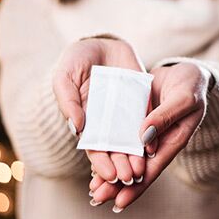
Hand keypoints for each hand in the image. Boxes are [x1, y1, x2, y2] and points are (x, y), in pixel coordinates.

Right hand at [52, 37, 146, 184]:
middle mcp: (108, 122)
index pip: (95, 149)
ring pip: (133, 140)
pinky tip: (154, 146)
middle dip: (122, 165)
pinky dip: (151, 134)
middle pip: (116, 150)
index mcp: (88, 122)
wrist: (100, 41)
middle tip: (130, 178)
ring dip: (137, 157)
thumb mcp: (64, 77)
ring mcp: (126, 112)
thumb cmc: (76, 61)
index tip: (109, 174)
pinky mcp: (142, 101)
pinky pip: (148, 120)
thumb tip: (76, 128)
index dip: (101, 163)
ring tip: (142, 170)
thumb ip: (68, 101)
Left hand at [88, 62, 211, 210]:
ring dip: (110, 172)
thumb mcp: (183, 98)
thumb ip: (164, 117)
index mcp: (174, 140)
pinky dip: (110, 150)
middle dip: (117, 185)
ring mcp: (146, 133)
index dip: (137, 186)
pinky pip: (121, 139)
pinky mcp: (135, 121)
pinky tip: (95, 159)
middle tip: (96, 198)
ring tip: (92, 188)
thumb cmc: (191, 85)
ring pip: (127, 157)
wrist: (187, 71)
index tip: (119, 203)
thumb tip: (143, 140)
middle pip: (137, 169)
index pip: (153, 168)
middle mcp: (159, 141)